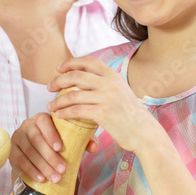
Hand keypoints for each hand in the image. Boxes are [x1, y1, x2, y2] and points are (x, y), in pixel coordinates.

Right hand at [10, 113, 99, 183]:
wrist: (37, 156)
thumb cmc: (56, 144)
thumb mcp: (70, 140)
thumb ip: (83, 141)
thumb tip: (94, 147)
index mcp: (41, 118)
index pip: (43, 121)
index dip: (50, 134)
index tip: (60, 148)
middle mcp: (27, 125)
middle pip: (36, 139)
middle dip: (50, 156)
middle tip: (62, 169)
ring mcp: (17, 138)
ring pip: (28, 151)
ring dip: (42, 166)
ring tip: (55, 178)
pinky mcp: (12, 151)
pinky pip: (20, 160)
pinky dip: (31, 170)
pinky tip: (41, 178)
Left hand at [48, 56, 163, 153]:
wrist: (146, 133)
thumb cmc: (132, 116)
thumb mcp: (122, 92)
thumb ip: (108, 85)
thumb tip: (89, 80)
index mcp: (114, 76)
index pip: (88, 61)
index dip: (70, 62)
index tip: (59, 69)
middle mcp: (110, 83)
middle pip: (76, 75)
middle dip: (58, 80)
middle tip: (49, 87)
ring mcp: (106, 97)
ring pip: (73, 94)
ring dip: (58, 100)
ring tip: (50, 105)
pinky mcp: (103, 113)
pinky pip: (76, 110)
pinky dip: (64, 112)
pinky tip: (58, 116)